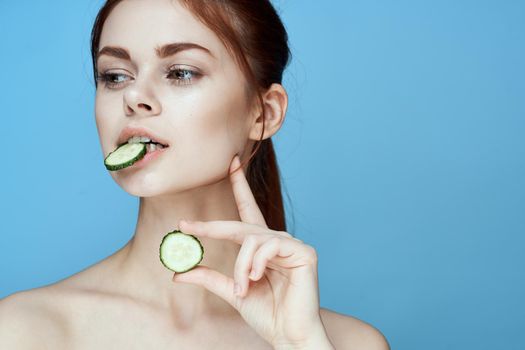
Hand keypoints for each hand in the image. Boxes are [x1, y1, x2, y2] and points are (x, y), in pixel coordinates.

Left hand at [171, 155, 331, 348]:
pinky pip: (269, 247)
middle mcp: (276, 241)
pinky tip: (255, 279)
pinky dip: (255, 263)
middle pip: (241, 223)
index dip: (240, 186)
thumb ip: (209, 278)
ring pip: (252, 239)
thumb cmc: (266, 314)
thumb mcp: (231, 292)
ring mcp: (292, 244)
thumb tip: (178, 272)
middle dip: (213, 226)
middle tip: (187, 225)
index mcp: (262, 247)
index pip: (248, 211)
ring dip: (239, 265)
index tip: (230, 163)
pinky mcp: (304, 252)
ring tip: (241, 287)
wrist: (288, 336)